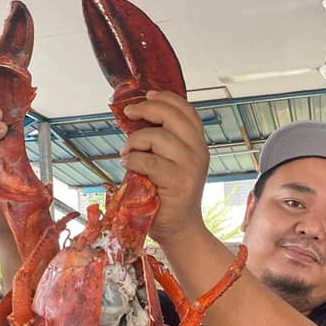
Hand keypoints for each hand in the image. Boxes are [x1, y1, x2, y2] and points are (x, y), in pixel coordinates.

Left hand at [120, 92, 209, 244]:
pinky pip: (149, 161)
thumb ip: (162, 143)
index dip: (166, 98)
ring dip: (134, 141)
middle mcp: (198, 152)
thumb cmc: (169, 198)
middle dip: (147, 108)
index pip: (186, 110)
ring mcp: (190, 167)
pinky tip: (128, 165)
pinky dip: (133, 160)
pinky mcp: (178, 182)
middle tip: (129, 113)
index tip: (148, 95)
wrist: (180, 230)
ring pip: (157, 137)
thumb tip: (136, 117)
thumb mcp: (170, 163)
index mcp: (197, 144)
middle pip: (172, 116)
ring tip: (127, 153)